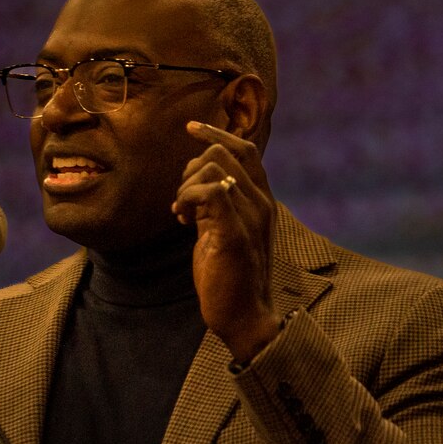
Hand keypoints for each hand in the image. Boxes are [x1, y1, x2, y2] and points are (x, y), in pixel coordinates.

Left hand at [173, 120, 282, 362]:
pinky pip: (209, 192)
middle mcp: (262, 203)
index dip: (216, 133)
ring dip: (185, 186)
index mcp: (262, 200)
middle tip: (182, 202)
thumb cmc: (231, 275)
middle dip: (191, 169)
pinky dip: (186, 199)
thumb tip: (197, 180)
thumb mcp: (225, 229)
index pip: (245, 149)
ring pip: (213, 168)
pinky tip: (181, 219)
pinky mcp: (234, 234)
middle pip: (222, 153)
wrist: (245, 316)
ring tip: (182, 215)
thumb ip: (218, 204)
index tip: (191, 127)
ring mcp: (251, 218)